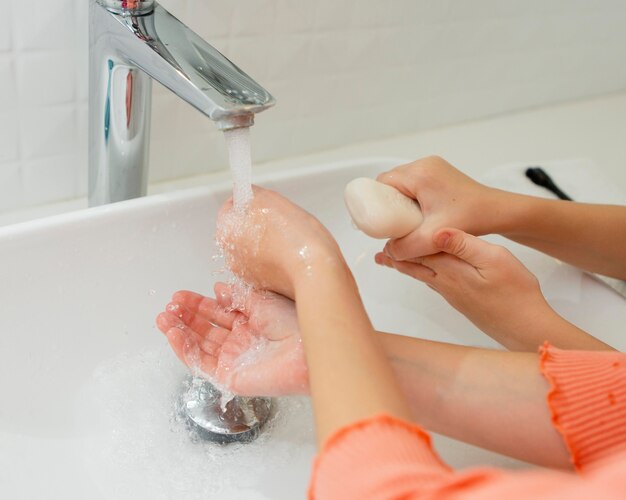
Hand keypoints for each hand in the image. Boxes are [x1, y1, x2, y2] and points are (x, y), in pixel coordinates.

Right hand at [155, 282, 307, 395]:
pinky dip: (185, 349)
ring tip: (164, 319)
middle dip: (184, 318)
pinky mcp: (229, 377)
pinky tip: (174, 335)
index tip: (180, 296)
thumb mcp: (262, 301)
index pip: (217, 314)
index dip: (197, 305)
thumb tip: (218, 290)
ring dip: (179, 333)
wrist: (305, 351)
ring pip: (199, 346)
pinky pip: (201, 364)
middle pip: (204, 330)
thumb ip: (237, 297)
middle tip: (169, 307)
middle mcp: (240, 342)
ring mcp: (234, 360)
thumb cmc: (295, 326)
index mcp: (250, 324)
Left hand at [217, 186, 342, 298]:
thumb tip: (246, 194)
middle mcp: (230, 256)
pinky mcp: (264, 286)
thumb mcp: (270, 199)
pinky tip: (291, 255)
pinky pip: (266, 265)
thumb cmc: (295, 238)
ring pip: (254, 248)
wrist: (314, 272)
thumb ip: (250, 193)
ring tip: (289, 240)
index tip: (264, 202)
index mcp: (226, 232)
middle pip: (241, 230)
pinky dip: (276, 259)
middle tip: (281, 221)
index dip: (249, 201)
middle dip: (258, 223)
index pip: (230, 207)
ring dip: (267, 241)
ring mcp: (246, 274)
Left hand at [376, 228, 554, 350]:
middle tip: (378, 251)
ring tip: (387, 261)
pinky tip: (422, 273)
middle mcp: (445, 282)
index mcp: (450, 268)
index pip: (418, 250)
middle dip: (395, 256)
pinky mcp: (460, 301)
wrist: (524, 326)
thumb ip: (465, 244)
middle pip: (413, 265)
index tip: (386, 230)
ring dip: (403, 266)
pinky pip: (432, 282)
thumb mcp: (495, 259)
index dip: (401, 239)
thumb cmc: (515, 292)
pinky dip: (419, 274)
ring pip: (420, 275)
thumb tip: (436, 231)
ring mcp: (451, 294)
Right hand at [377, 156, 500, 259]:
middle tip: (391, 224)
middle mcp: (424, 164)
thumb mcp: (433, 237)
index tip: (379, 220)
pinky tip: (418, 213)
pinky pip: (415, 182)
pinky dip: (411, 196)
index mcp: (419, 173)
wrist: (498, 211)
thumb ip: (406, 248)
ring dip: (399, 199)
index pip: (383, 182)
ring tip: (405, 221)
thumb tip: (388, 252)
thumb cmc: (471, 218)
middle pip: (391, 181)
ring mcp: (433, 166)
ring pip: (402, 182)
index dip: (375, 200)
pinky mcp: (440, 172)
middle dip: (386, 202)